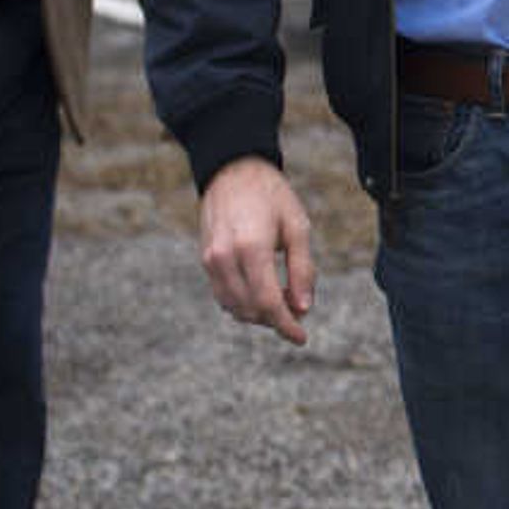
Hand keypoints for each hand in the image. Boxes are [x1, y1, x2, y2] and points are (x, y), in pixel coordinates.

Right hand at [197, 157, 315, 344]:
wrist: (233, 170)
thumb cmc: (272, 196)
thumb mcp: (297, 227)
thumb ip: (302, 270)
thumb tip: (303, 309)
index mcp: (251, 248)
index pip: (268, 303)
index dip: (286, 325)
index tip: (302, 338)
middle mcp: (224, 258)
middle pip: (250, 310)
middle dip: (276, 319)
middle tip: (298, 307)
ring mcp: (210, 260)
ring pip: (234, 307)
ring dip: (259, 314)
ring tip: (283, 297)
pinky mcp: (205, 260)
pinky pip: (222, 295)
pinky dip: (243, 303)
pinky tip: (262, 292)